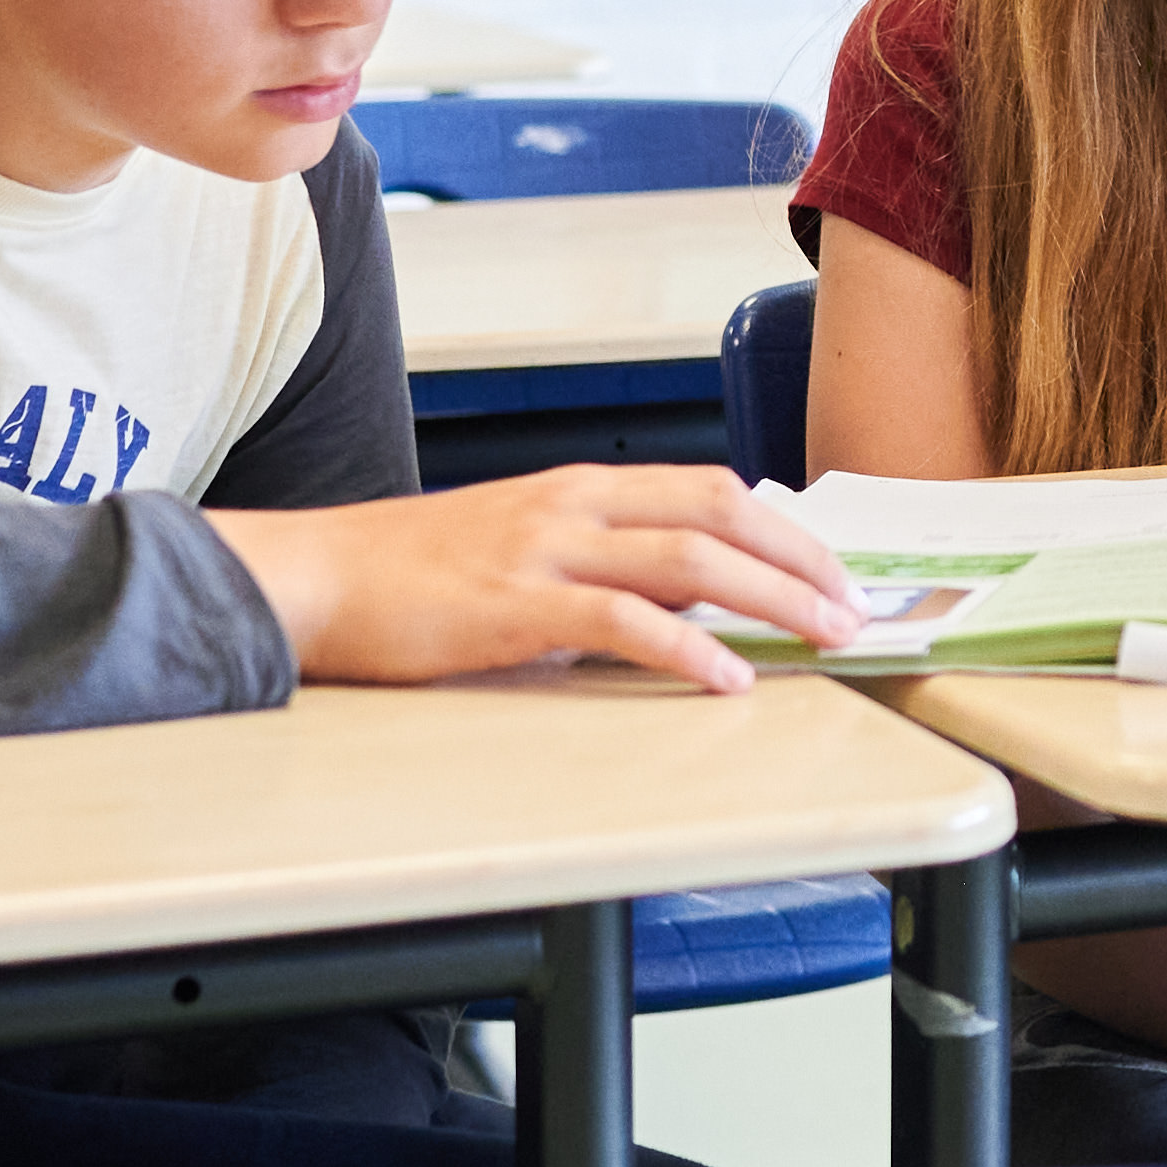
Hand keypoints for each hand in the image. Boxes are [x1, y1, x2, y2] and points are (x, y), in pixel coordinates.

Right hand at [212, 464, 866, 690]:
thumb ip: (597, 566)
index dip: (783, 527)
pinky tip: (726, 678)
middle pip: (720, 513)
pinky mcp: (517, 606)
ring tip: (822, 635)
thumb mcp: (519, 549)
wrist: (314, 577)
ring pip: (689, 561)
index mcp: (579, 487)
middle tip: (851, 604)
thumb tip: (679, 603)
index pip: (710, 488)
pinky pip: (623, 622)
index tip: (831, 567)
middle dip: (800, 558)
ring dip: (772, 599)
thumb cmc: (408, 574)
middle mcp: (573, 504)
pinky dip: (687, 650)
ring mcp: (546, 550)